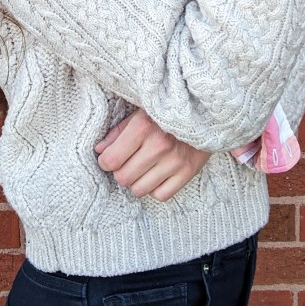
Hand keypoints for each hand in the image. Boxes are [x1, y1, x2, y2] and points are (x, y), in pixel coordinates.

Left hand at [95, 107, 210, 200]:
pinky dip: (155, 188)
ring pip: (139, 190)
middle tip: (127, 162)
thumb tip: (99, 150)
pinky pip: (161, 195)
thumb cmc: (167, 110)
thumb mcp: (140, 112)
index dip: (106, 161)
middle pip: (123, 178)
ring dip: (137, 181)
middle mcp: (158, 146)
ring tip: (142, 168)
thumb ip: (118, 132)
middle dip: (120, 172)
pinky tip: (157, 174)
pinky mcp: (189, 172)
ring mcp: (175, 161)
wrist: (205, 110)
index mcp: (143, 127)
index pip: (111, 160)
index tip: (110, 157)